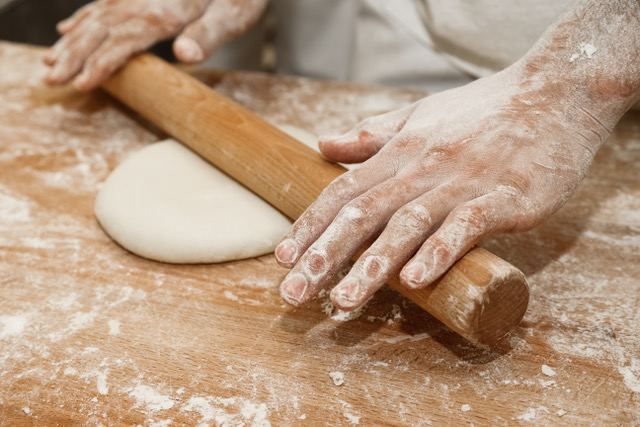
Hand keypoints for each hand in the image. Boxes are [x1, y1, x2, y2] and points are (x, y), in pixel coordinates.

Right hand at [43, 0, 267, 89]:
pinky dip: (82, 18)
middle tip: (49, 79)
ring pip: (94, 18)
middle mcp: (143, 1)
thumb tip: (185, 54)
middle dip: (73, 56)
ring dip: (71, 42)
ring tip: (49, 62)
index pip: (123, 40)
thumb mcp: (233, 14)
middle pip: (99, 29)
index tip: (81, 85)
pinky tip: (68, 29)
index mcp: (164, 12)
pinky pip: (102, 5)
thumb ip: (208, 34)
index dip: (100, 64)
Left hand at [275, 64, 610, 310]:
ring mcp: (464, 182)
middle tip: (294, 292)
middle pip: (364, 213)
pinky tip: (418, 281)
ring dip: (373, 265)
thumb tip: (324, 144)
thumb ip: (372, 133)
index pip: (344, 191)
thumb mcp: (420, 114)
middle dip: (325, 255)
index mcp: (401, 150)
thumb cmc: (485, 109)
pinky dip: (439, 252)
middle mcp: (424, 166)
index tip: (283, 258)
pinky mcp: (505, 197)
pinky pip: (466, 226)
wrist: (556, 91)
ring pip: (408, 225)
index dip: (310, 226)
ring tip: (343, 300)